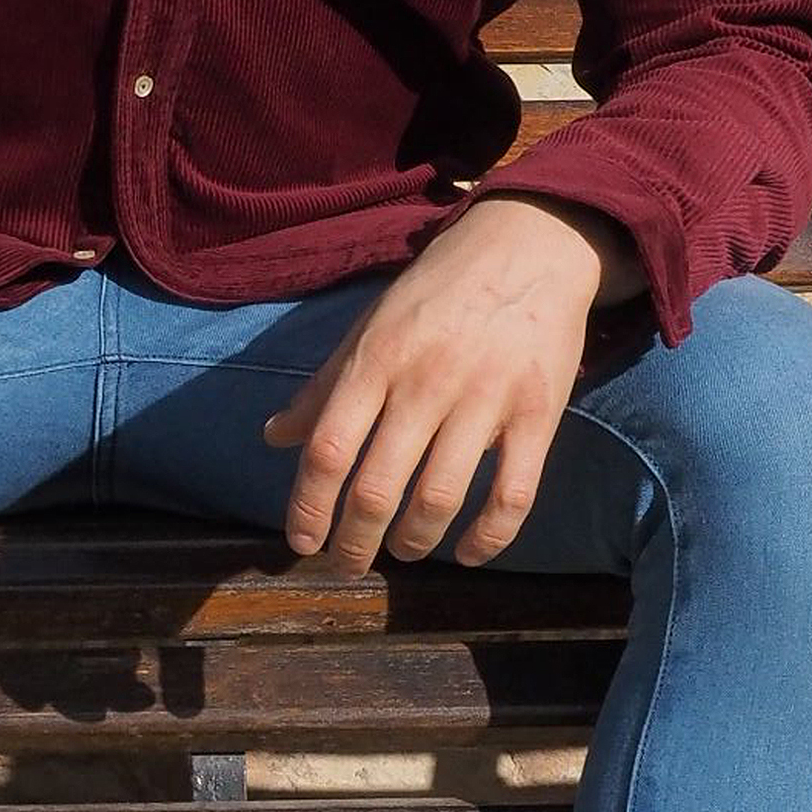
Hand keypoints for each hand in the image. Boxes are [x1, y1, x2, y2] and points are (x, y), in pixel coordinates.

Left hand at [258, 200, 608, 571]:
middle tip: (347, 565)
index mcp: (376, 360)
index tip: (301, 543)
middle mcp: (425, 383)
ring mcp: (485, 400)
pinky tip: (470, 553)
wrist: (529, 246)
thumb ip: (323, 387)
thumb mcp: (370, 327)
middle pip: (377, 488)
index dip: (309, 507)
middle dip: (354, 543)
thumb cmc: (437, 292)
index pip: (328, 450)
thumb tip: (273, 437)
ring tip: (403, 551)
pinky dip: (489, 537)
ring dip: (414, 542)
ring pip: (440, 499)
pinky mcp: (539, 414)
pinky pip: (513, 495)